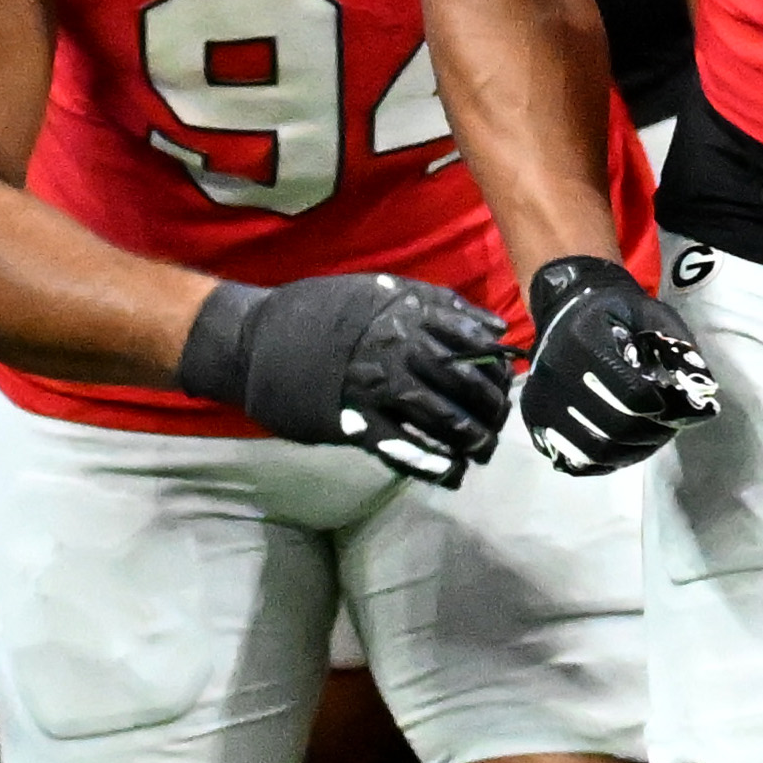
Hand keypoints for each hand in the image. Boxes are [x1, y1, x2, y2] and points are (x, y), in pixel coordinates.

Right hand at [176, 272, 508, 483]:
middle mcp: (398, 352)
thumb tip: (492, 328)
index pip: (471, 346)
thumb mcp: (380, 291)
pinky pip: (403, 447)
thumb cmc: (321, 312)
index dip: (496, 369)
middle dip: (490, 407)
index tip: (506, 384)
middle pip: (464, 384)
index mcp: (407, 318)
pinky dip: (433, 463)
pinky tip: (452, 472)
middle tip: (500, 422)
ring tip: (482, 450)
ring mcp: (376, 389)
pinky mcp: (353, 422)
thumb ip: (437, 305)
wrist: (256, 339)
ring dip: (470, 438)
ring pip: (441, 418)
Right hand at [520, 256, 724, 474]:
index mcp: (584, 340)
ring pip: (595, 450)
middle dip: (652, 434)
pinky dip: (604, 461)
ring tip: (651, 437)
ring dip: (632, 451)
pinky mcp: (535, 420)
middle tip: (669, 427)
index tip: (674, 406)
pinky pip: (574, 457)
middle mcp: (556, 372)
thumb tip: (703, 398)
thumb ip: (679, 352)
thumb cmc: (618, 315)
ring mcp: (540, 399)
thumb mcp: (655, 317)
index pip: (631, 394)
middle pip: (614, 427)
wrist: (568, 310)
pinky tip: (625, 446)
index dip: (662, 408)